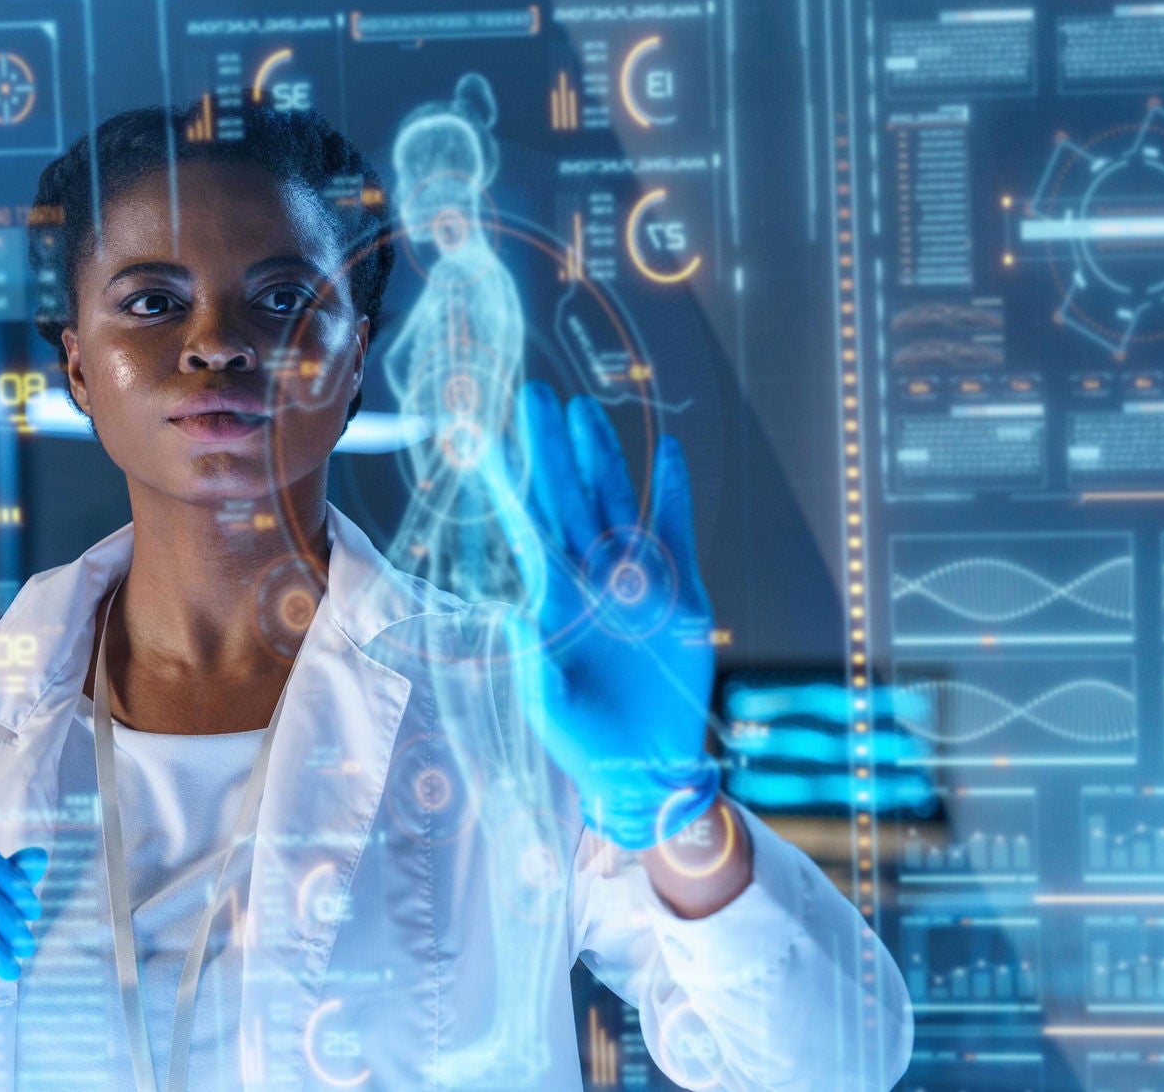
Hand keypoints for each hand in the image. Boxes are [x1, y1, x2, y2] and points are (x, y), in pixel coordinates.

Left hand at [511, 381, 718, 850]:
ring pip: (613, 502)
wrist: (648, 768)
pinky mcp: (681, 593)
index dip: (508, 484)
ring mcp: (635, 581)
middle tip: (533, 395)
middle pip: (565, 499)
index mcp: (551, 600)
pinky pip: (675, 530)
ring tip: (584, 410)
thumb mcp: (548, 705)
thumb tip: (512, 616)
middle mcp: (589, 579)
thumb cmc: (584, 741)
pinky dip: (673, 491)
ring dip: (602, 457)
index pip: (525, 528)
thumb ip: (533, 663)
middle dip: (550, 449)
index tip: (482, 441)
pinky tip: (670, 451)